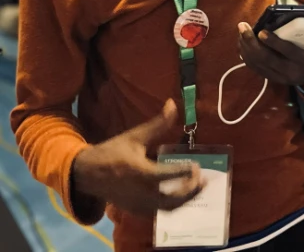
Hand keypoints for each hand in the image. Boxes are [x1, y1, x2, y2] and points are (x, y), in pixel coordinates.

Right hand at [72, 100, 205, 215]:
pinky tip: (184, 193)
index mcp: (139, 172)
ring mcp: (138, 204)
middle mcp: (140, 192)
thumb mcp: (135, 136)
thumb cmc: (112, 152)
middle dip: (191, 190)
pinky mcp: (137, 210)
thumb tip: (173, 103)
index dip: (184, 172)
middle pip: (172, 199)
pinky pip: (160, 211)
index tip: (196, 164)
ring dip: (186, 199)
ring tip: (200, 186)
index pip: (166, 176)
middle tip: (203, 177)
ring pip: (168, 208)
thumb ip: (158, 123)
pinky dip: (175, 205)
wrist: (87, 174)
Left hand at [238, 22, 303, 86]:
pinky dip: (246, 54)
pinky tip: (242, 42)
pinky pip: (254, 67)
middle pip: (267, 58)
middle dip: (252, 42)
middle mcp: (290, 72)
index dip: (274, 42)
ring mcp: (279, 77)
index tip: (262, 31)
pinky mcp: (270, 78)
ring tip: (241, 30)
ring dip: (246, 46)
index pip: (288, 52)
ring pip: (258, 63)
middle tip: (243, 26)